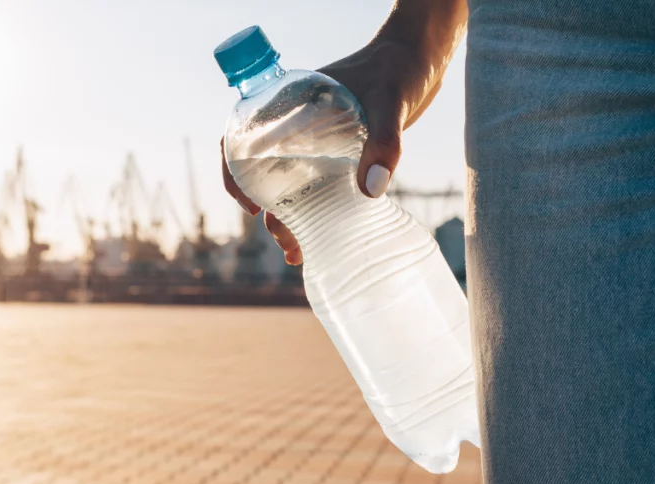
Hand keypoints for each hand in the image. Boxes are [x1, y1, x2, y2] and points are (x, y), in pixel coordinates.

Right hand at [220, 1, 466, 265]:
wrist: (421, 61)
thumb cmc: (398, 70)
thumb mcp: (390, 103)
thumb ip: (383, 143)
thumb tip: (370, 191)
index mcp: (287, 105)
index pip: (240, 137)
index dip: (234, 171)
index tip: (249, 203)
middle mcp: (295, 125)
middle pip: (265, 172)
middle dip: (269, 211)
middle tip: (284, 241)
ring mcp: (317, 141)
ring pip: (290, 184)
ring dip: (289, 217)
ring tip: (297, 251)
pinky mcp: (340, 155)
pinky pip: (318, 186)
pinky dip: (317, 211)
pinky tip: (326, 238)